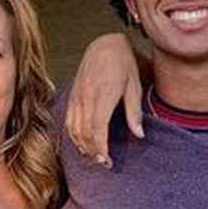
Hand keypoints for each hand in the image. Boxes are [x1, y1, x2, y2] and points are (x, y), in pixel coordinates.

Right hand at [65, 33, 144, 168]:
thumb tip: (139, 135)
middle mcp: (87, 95)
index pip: (98, 127)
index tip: (107, 160)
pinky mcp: (72, 95)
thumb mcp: (135, 85)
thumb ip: (135, 112)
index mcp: (104, 93)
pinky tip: (82, 145)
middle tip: (104, 163)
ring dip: (82, 146)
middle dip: (93, 151)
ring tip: (94, 157)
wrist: (104, 44)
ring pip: (74, 128)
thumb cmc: (123, 64)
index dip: (101, 146)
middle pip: (85, 131)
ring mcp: (77, 95)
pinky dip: (73, 136)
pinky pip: (69, 120)